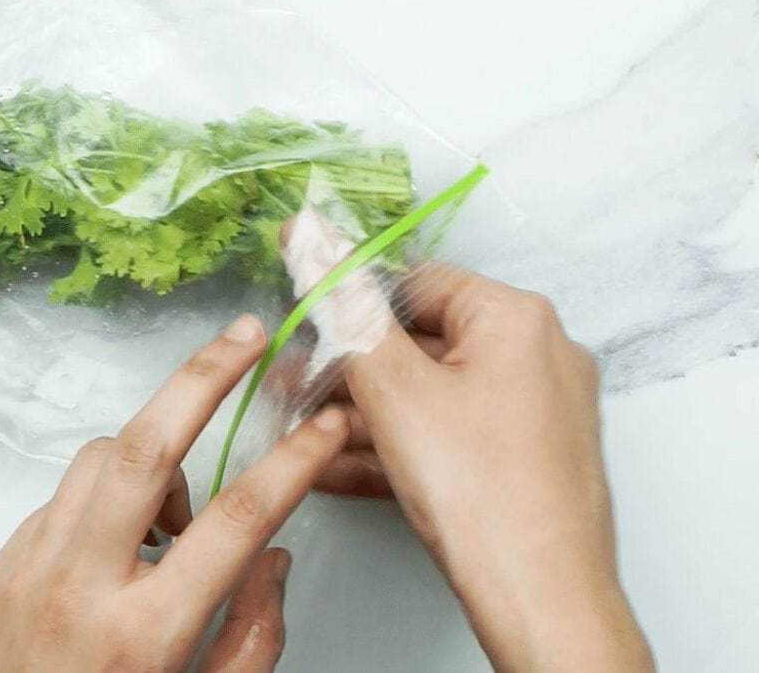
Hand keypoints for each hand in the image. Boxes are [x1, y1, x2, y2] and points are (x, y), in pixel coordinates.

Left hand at [0, 315, 348, 672]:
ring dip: (154, 458)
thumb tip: (271, 558)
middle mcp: (80, 586)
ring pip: (102, 457)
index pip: (236, 522)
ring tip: (176, 514)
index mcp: (143, 634)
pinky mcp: (1, 564)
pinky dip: (108, 500)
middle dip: (203, 377)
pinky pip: (67, 498)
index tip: (324, 426)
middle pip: (147, 447)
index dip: (292, 464)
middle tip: (245, 336)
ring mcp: (29, 569)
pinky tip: (121, 545)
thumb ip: (250, 640)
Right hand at [325, 264, 653, 671]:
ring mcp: (535, 412)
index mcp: (515, 319)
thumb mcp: (393, 388)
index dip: (351, 301)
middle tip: (292, 388)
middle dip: (347, 371)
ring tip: (301, 433)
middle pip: (421, 343)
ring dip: (361, 415)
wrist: (540, 603)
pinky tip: (337, 470)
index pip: (416, 282)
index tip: (303, 324)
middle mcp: (536, 355)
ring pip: (430, 397)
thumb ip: (344, 307)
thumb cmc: (480, 493)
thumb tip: (311, 230)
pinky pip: (449, 436)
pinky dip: (397, 447)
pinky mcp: (524, 460)